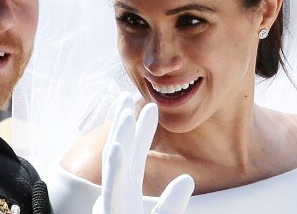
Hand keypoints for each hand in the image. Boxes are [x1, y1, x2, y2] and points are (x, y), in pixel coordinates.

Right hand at [92, 92, 194, 213]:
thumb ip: (173, 202)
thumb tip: (188, 179)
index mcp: (129, 188)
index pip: (137, 152)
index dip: (144, 129)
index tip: (151, 107)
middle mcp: (118, 189)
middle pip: (120, 148)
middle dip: (123, 122)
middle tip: (125, 94)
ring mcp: (113, 199)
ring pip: (113, 163)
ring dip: (119, 138)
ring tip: (126, 114)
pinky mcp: (109, 211)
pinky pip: (112, 188)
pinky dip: (114, 168)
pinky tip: (117, 147)